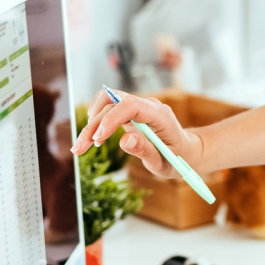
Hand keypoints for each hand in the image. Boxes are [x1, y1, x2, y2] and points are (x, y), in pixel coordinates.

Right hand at [71, 88, 202, 176]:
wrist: (185, 150)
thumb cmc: (177, 157)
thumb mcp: (164, 161)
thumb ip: (145, 150)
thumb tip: (124, 141)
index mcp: (160, 115)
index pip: (131, 105)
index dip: (111, 119)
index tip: (97, 138)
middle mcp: (148, 106)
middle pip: (113, 103)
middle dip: (93, 125)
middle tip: (80, 149)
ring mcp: (138, 107)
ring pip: (107, 103)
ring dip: (91, 122)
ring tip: (83, 145)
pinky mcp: (130, 112)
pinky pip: (109, 108)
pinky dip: (96, 121)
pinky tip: (92, 139)